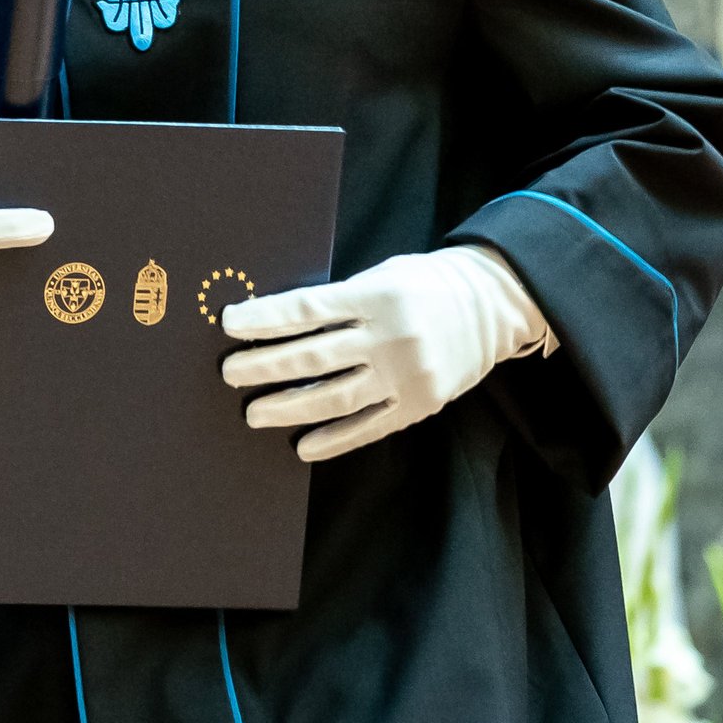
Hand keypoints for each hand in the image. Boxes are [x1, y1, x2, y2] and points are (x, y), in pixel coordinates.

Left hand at [220, 246, 546, 462]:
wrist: (493, 303)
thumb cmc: (425, 283)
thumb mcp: (382, 277)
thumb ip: (340, 301)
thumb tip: (278, 323)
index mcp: (377, 295)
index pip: (307, 309)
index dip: (265, 319)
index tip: (230, 325)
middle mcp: (390, 336)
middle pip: (314, 355)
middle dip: (265, 366)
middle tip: (229, 374)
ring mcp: (407, 374)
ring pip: (336, 396)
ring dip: (289, 407)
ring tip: (254, 413)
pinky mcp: (421, 404)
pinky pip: (369, 426)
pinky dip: (334, 438)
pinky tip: (304, 445)